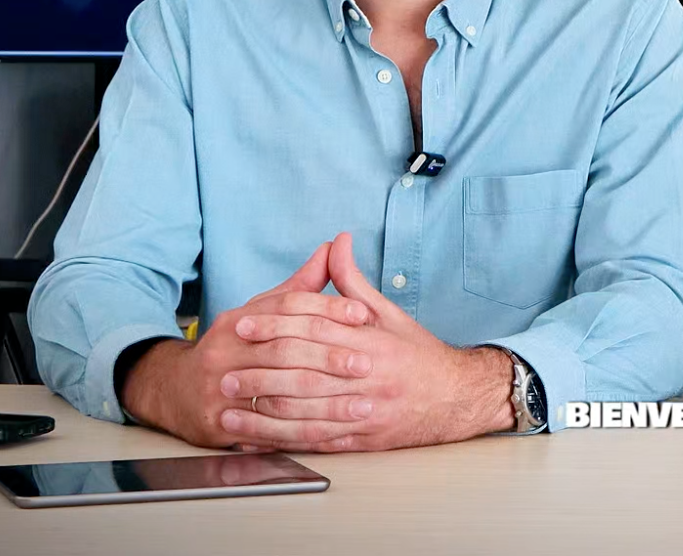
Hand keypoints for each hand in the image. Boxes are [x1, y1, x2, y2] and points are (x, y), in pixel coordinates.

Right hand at [121, 242, 373, 447]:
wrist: (175, 391)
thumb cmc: (232, 348)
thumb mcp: (260, 312)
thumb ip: (300, 286)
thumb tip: (334, 246)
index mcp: (237, 320)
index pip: (287, 307)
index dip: (327, 309)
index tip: (362, 315)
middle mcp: (224, 351)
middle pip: (284, 350)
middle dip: (329, 357)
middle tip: (367, 363)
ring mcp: (218, 388)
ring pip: (278, 392)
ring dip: (323, 402)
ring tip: (360, 405)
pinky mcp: (218, 423)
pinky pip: (267, 429)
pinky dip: (301, 432)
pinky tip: (331, 434)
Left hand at [219, 233, 515, 451]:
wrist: (458, 397)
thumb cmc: (418, 354)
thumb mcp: (389, 312)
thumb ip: (353, 282)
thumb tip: (336, 242)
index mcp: (372, 341)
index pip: (315, 329)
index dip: (275, 325)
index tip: (242, 324)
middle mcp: (368, 376)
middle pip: (305, 371)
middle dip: (260, 370)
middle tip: (224, 369)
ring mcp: (366, 411)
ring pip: (306, 410)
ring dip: (262, 408)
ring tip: (229, 404)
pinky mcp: (364, 439)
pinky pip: (318, 439)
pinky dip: (282, 439)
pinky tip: (256, 435)